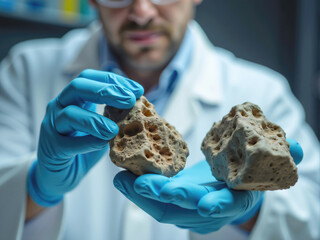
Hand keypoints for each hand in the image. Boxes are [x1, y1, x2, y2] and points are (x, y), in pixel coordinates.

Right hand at [27, 69, 143, 206]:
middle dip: (106, 91)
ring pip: (70, 114)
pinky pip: (68, 142)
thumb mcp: (101, 127)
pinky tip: (103, 144)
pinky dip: (88, 142)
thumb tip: (140, 106)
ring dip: (96, 120)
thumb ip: (114, 116)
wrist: (60, 174)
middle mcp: (60, 106)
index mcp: (74, 98)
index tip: (137, 90)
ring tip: (114, 129)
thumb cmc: (83, 148)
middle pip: (78, 87)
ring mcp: (52, 126)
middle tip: (129, 100)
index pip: (90, 78)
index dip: (114, 81)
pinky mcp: (52, 148)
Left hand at [113, 138, 302, 233]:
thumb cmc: (243, 170)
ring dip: (143, 196)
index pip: (229, 206)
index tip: (204, 203)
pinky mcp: (173, 205)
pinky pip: (153, 203)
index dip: (218, 205)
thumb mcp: (261, 162)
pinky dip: (136, 192)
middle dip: (166, 199)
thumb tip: (295, 147)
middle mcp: (211, 210)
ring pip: (164, 210)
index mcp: (236, 199)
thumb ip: (280, 154)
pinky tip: (122, 178)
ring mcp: (190, 212)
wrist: (226, 182)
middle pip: (188, 211)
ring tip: (123, 179)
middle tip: (146, 184)